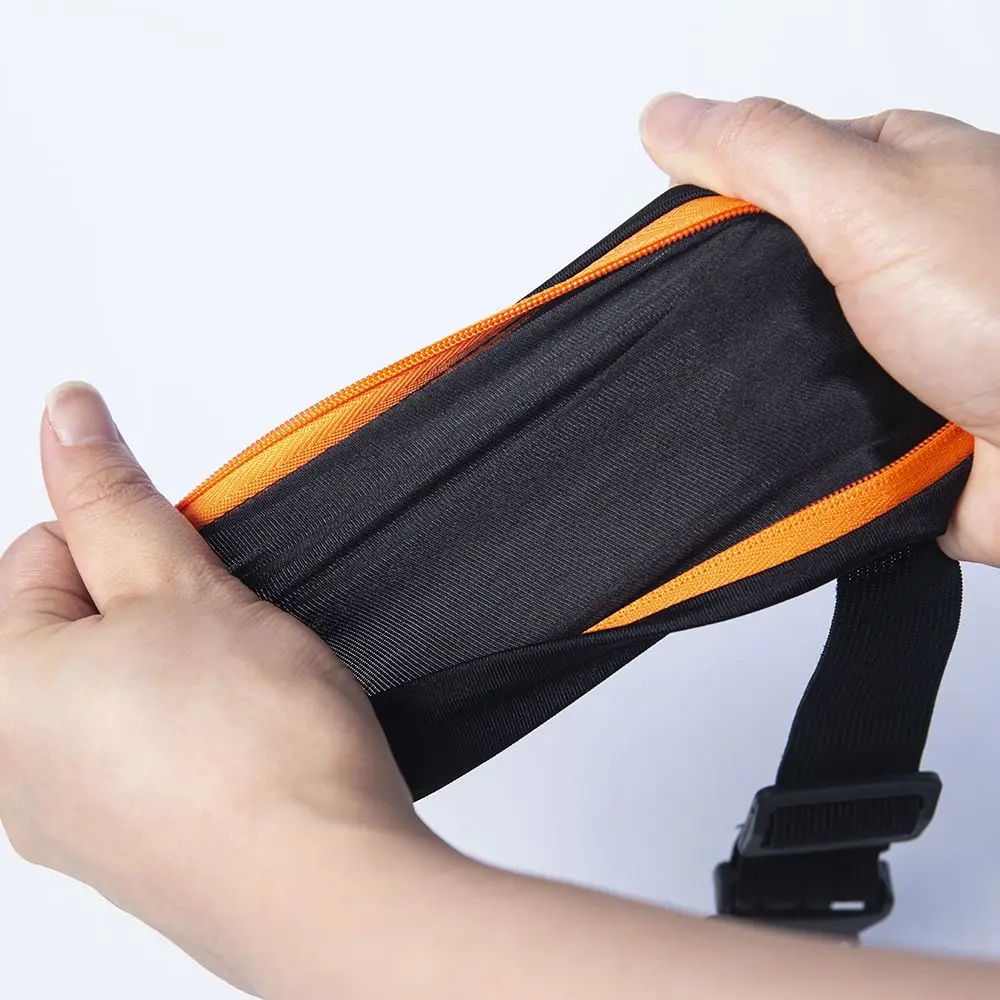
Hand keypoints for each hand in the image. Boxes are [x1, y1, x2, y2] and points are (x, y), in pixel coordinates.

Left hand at [0, 382, 428, 991]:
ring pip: (113, 689)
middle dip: (148, 604)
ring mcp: (64, 822)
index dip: (129, 540)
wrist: (329, 889)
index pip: (39, 554)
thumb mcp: (179, 584)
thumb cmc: (256, 751)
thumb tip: (65, 418)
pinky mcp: (124, 852)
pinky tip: (242, 739)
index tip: (189, 567)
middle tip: (221, 627)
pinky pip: (138, 754)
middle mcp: (8, 770)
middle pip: (72, 625)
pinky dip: (185, 729)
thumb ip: (111, 495)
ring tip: (242, 687)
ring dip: (172, 666)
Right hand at [640, 94, 999, 565]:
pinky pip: (807, 434)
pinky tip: (780, 448)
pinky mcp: (886, 422)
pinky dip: (788, 446)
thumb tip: (668, 117)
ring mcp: (887, 344)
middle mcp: (891, 259)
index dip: (702, 206)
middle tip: (723, 334)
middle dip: (730, 317)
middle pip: (761, 278)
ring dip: (760, 388)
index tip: (658, 245)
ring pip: (776, 363)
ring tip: (758, 398)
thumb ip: (763, 153)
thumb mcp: (872, 195)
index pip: (764, 175)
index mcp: (891, 179)